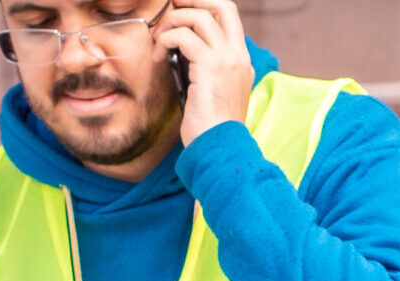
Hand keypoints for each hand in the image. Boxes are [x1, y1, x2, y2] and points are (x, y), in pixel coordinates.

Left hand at [154, 0, 253, 144]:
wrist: (220, 147)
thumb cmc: (212, 127)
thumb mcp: (214, 92)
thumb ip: (206, 69)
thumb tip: (182, 51)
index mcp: (241, 60)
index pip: (228, 17)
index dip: (205, 6)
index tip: (182, 10)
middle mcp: (238, 55)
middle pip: (222, 6)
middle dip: (193, 0)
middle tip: (172, 8)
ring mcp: (227, 59)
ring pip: (199, 17)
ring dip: (172, 23)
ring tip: (159, 40)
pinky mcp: (210, 65)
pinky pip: (183, 36)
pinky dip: (165, 40)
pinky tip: (158, 56)